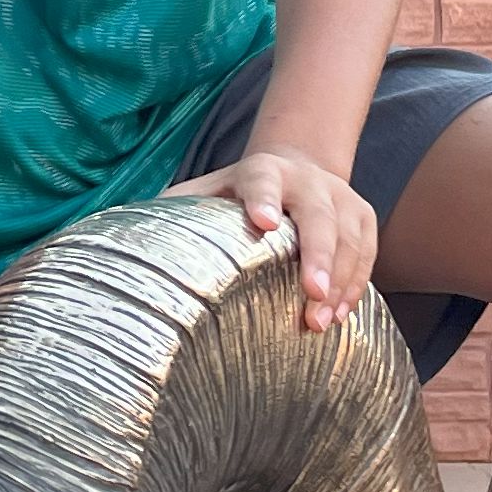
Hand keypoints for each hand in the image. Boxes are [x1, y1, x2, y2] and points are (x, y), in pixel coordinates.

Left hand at [177, 149, 376, 331]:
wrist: (297, 170)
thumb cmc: (236, 196)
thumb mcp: (204, 194)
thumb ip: (176, 211)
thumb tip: (124, 240)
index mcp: (262, 170)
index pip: (261, 180)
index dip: (261, 198)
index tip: (260, 223)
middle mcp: (306, 181)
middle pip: (318, 215)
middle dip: (317, 254)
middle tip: (311, 293)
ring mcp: (340, 197)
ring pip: (349, 236)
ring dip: (340, 280)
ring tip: (322, 321)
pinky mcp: (362, 216)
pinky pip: (367, 252)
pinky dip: (356, 283)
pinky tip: (341, 315)